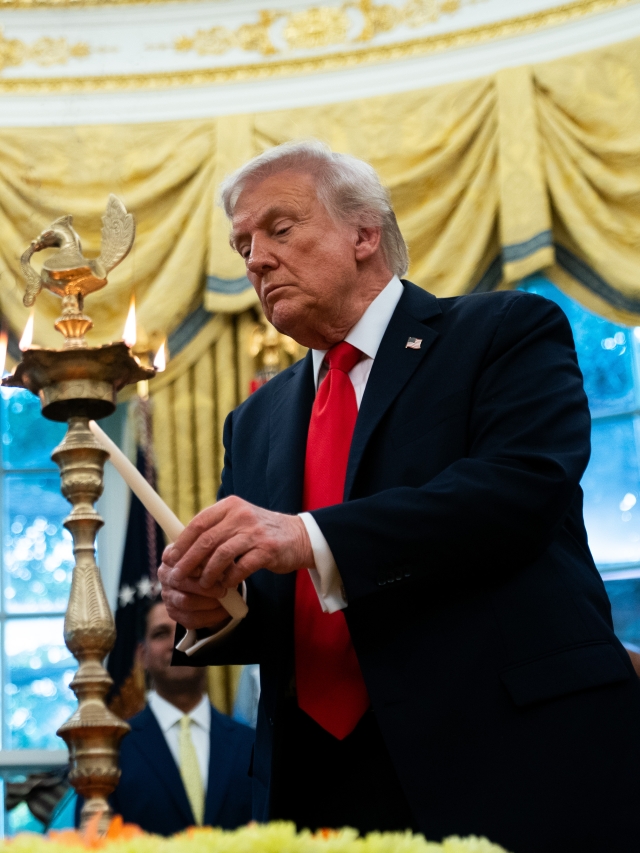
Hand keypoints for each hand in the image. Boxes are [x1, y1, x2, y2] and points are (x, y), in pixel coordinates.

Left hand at [158, 496, 313, 624]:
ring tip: (204, 585)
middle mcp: (242, 515)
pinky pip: (241, 567)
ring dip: (208, 574)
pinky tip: (226, 585)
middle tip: (177, 576)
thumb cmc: (261, 532)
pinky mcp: (268, 550)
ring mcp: (255, 532)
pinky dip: (230, 578)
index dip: (182, 543)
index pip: (198, 523)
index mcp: (230, 506)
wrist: (299, 536)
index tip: (171, 558)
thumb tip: (182, 549)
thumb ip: (215, 530)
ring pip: (221, 555)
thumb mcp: (238, 521)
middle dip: (189, 561)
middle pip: (206, 540)